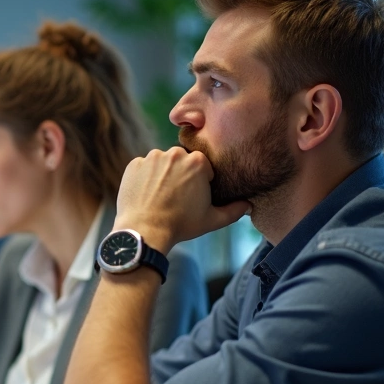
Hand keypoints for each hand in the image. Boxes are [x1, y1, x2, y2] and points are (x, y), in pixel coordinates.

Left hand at [113, 147, 250, 249]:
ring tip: (161, 196)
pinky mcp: (134, 164)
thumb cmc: (180, 225)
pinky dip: (145, 178)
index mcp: (197, 161)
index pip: (202, 168)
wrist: (144, 230)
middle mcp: (175, 153)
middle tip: (176, 198)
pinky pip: (143, 168)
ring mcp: (152, 157)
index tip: (193, 198)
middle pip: (182, 162)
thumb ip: (234, 211)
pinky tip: (147, 195)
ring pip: (162, 163)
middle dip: (181, 176)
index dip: (200, 183)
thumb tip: (249, 205)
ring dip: (163, 175)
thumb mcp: (212, 220)